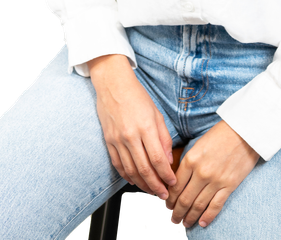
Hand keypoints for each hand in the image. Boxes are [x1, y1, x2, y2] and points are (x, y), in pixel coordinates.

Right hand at [91, 56, 177, 197]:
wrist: (113, 85)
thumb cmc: (137, 96)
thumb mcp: (156, 113)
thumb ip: (163, 137)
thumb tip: (168, 159)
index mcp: (145, 127)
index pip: (157, 159)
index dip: (166, 175)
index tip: (172, 183)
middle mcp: (130, 136)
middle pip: (144, 169)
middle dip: (156, 186)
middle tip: (163, 195)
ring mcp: (117, 140)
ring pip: (130, 171)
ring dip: (142, 185)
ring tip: (151, 191)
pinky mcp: (108, 141)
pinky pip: (118, 165)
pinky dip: (127, 176)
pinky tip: (135, 181)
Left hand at [164, 120, 259, 229]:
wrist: (244, 131)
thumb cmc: (220, 134)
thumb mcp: (198, 144)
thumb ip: (189, 162)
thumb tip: (179, 180)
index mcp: (191, 159)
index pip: (176, 185)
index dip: (170, 199)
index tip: (167, 205)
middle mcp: (201, 172)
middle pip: (185, 198)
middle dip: (177, 211)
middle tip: (174, 219)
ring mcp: (216, 181)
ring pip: (198, 205)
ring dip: (189, 217)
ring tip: (185, 223)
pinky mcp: (229, 186)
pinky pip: (215, 206)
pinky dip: (207, 217)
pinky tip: (201, 223)